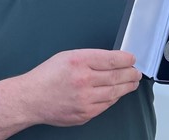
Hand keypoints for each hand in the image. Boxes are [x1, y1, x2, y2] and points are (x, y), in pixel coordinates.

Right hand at [23, 49, 141, 126]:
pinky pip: (106, 105)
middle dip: (130, 73)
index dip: (125, 59)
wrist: (31, 99)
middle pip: (116, 76)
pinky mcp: (85, 113)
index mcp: (78, 61)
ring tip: (132, 82)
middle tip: (136, 72)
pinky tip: (117, 93)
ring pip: (114, 92)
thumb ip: (89, 57)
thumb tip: (111, 60)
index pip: (110, 59)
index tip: (132, 58)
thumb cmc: (47, 76)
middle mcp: (83, 80)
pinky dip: (114, 98)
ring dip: (126, 87)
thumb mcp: (67, 56)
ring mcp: (85, 99)